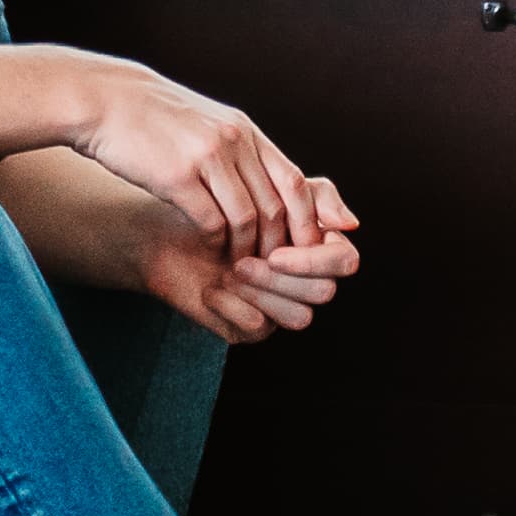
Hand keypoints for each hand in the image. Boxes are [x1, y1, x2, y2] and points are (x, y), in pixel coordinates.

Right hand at [51, 52, 322, 257]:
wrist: (105, 101)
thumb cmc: (155, 120)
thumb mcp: (207, 124)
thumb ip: (240, 151)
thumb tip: (271, 186)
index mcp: (244, 131)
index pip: (295, 182)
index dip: (306, 220)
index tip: (304, 248)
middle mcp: (233, 141)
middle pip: (275, 205)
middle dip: (279, 244)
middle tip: (274, 268)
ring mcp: (206, 156)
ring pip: (246, 218)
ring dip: (247, 249)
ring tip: (242, 265)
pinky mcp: (177, 176)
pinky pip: (210, 221)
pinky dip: (216, 243)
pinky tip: (209, 250)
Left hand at [131, 186, 360, 344]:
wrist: (164, 232)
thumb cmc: (215, 204)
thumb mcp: (263, 188)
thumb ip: (311, 197)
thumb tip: (351, 224)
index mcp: (317, 249)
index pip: (345, 261)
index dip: (316, 260)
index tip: (277, 251)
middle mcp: (305, 282)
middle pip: (324, 291)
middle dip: (283, 279)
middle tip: (241, 262)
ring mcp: (280, 307)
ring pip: (300, 317)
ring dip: (263, 294)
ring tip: (229, 272)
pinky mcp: (251, 327)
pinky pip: (259, 328)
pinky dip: (233, 308)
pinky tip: (210, 292)